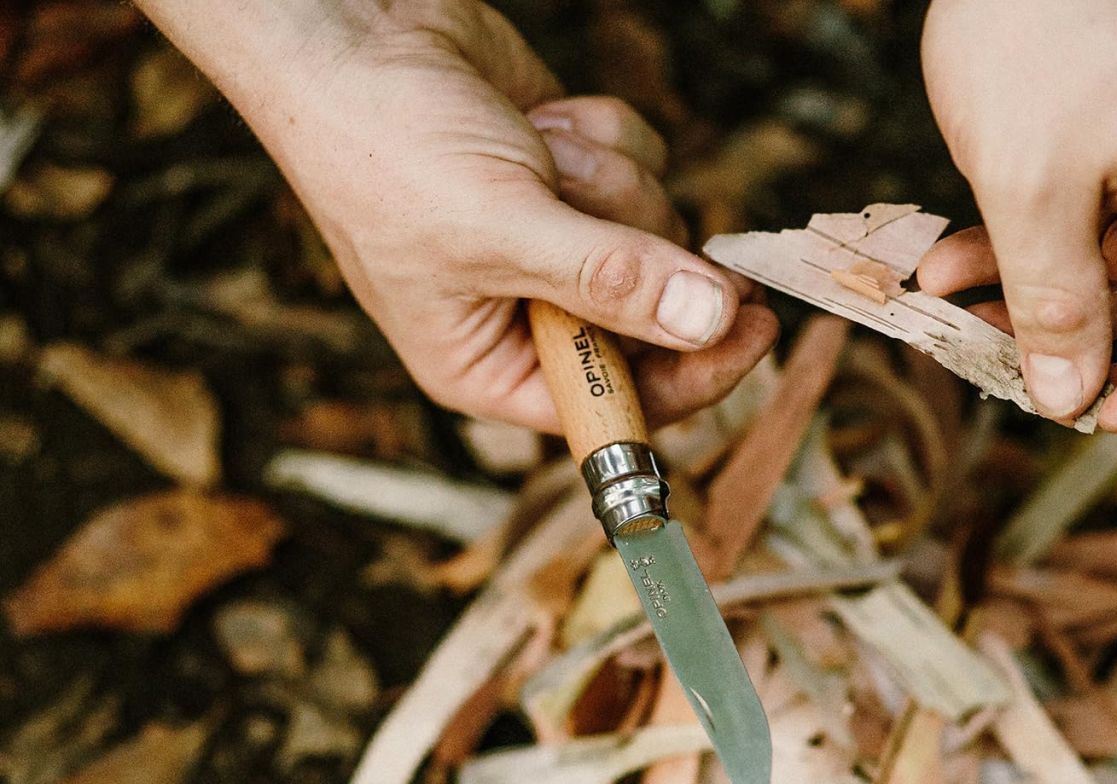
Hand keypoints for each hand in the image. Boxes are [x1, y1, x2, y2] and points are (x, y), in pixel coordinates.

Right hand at [137, 0, 776, 429]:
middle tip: (582, 199)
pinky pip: (647, 165)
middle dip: (627, 244)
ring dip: (604, 178)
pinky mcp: (580, 180)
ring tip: (531, 152)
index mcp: (492, 366)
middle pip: (655, 315)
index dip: (693, 374)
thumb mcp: (497, 230)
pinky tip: (539, 121)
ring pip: (660, 228)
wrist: (351, 36)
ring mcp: (561, 242)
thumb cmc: (382, 150)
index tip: (754, 328)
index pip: (618, 404)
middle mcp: (533, 315)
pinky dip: (601, 134)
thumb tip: (711, 326)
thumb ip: (609, 282)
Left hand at [919, 0, 1116, 440]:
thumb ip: (1055, 303)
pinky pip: (1093, 229)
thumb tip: (1067, 399)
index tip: (1091, 410)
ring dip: (1032, 301)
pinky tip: (946, 262)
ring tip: (944, 299)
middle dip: (1093, 354)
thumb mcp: (1033, 184)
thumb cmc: (1039, 25)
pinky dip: (1023, 252)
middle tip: (1011, 370)